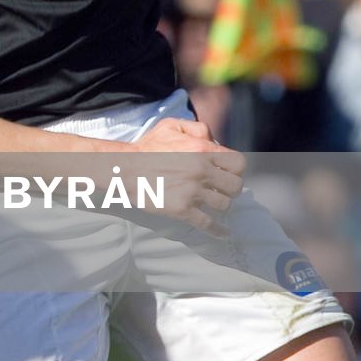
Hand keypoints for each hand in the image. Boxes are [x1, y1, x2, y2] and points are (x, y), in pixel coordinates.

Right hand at [125, 117, 244, 234]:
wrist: (123, 168)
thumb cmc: (146, 147)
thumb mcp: (170, 126)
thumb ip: (197, 128)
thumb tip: (215, 140)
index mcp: (201, 150)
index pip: (238, 163)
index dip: (235, 169)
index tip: (226, 172)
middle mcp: (200, 171)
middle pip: (235, 186)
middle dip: (230, 188)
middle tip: (220, 189)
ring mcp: (192, 192)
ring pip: (224, 205)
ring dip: (220, 205)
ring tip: (213, 203)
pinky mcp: (181, 209)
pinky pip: (208, 223)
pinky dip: (218, 230)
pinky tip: (223, 233)